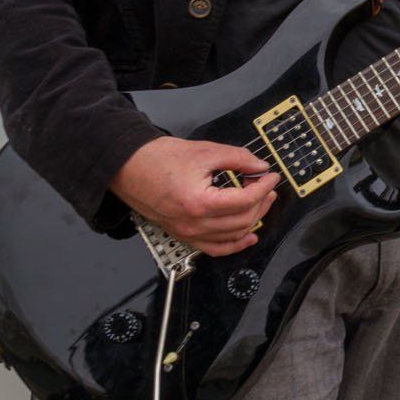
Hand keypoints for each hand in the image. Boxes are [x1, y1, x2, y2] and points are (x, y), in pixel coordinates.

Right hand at [108, 136, 279, 255]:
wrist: (128, 167)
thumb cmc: (157, 159)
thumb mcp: (206, 151)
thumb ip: (239, 159)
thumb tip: (260, 167)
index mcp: (199, 203)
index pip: (245, 200)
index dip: (263, 187)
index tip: (271, 176)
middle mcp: (193, 224)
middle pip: (242, 220)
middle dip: (261, 202)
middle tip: (266, 186)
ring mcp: (187, 233)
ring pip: (232, 235)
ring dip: (252, 219)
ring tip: (261, 201)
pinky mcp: (183, 234)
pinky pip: (214, 248)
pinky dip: (234, 244)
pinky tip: (248, 236)